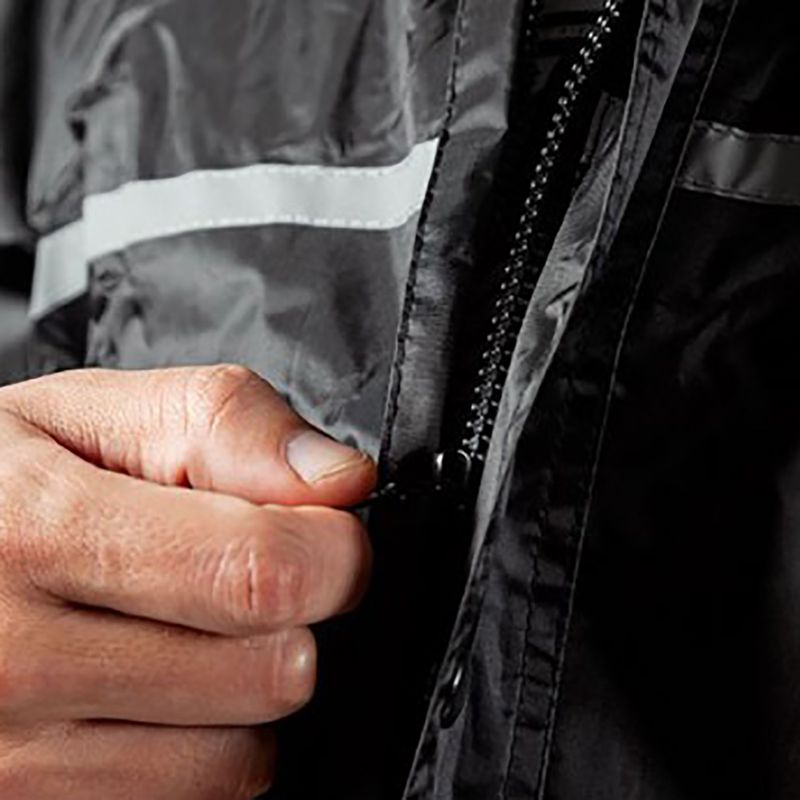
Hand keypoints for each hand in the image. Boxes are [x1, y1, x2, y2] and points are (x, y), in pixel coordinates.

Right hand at [0, 366, 375, 798]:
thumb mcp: (92, 413)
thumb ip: (225, 424)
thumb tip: (339, 478)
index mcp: (39, 531)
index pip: (262, 573)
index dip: (330, 551)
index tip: (325, 537)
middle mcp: (14, 662)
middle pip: (271, 673)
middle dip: (291, 618)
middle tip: (239, 577)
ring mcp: (14, 759)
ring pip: (240, 758)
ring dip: (244, 692)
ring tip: (181, 630)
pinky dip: (198, 747)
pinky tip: (150, 687)